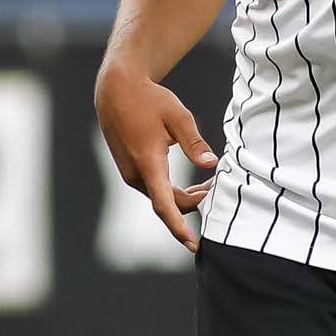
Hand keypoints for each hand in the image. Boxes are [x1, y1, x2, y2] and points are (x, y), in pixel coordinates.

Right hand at [94, 65, 218, 250]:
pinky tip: (192, 184)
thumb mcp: (177, 116)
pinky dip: (174, 191)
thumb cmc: (148, 100)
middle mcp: (136, 174)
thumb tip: (211, 164)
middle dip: (195, 204)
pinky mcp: (131, 171)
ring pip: (162, 198)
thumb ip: (194, 142)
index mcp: (148, 163)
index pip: (165, 205)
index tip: (194, 244)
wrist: (116, 92)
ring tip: (211, 186)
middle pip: (169, 204)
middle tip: (220, 190)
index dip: (180, 227)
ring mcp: (131, 174)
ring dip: (186, 198)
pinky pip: (155, 189)